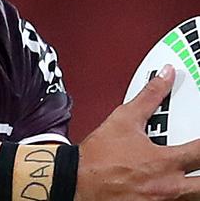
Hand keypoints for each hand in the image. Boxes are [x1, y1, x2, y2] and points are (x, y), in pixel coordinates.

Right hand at [77, 65, 199, 199]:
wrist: (76, 180)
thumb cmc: (98, 155)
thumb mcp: (124, 119)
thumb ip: (149, 96)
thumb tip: (165, 76)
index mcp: (164, 162)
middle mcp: (168, 187)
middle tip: (198, 162)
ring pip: (193, 199)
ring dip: (193, 188)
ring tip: (189, 179)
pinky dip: (176, 198)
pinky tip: (169, 190)